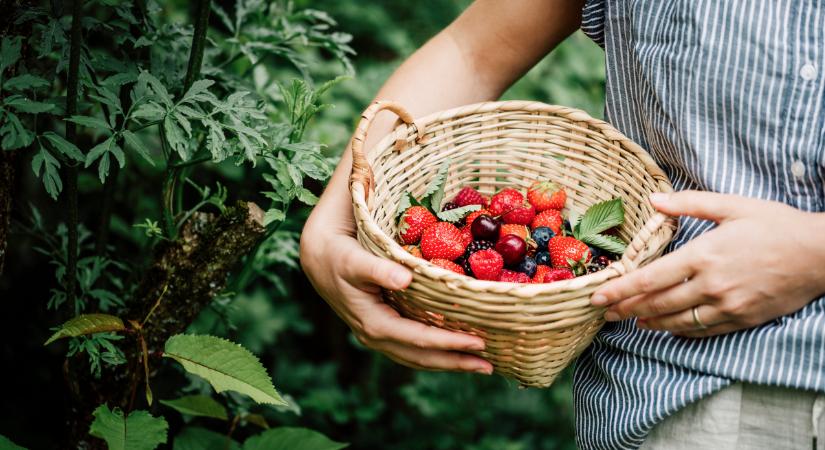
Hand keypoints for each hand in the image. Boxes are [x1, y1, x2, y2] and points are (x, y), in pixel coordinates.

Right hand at [300, 184, 492, 373]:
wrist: (319, 257)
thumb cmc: (340, 255)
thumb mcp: (355, 260)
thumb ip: (379, 269)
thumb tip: (405, 278)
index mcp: (373, 323)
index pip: (417, 340)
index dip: (448, 343)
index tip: (478, 342)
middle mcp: (377, 336)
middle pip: (421, 357)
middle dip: (456, 362)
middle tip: (490, 365)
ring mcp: (380, 336)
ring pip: (418, 358)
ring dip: (450, 362)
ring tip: (481, 364)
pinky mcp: (385, 329)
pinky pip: (414, 348)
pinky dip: (437, 352)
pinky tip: (457, 350)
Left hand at [590, 191, 824, 336]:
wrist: (821, 254)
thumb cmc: (775, 225)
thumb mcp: (732, 206)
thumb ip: (688, 204)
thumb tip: (652, 199)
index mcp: (704, 255)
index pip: (651, 278)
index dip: (621, 289)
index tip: (598, 296)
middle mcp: (711, 284)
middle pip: (657, 303)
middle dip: (625, 309)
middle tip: (602, 312)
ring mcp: (727, 305)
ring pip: (677, 321)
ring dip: (648, 322)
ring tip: (628, 321)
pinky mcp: (742, 318)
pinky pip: (702, 330)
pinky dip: (678, 331)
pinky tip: (664, 328)